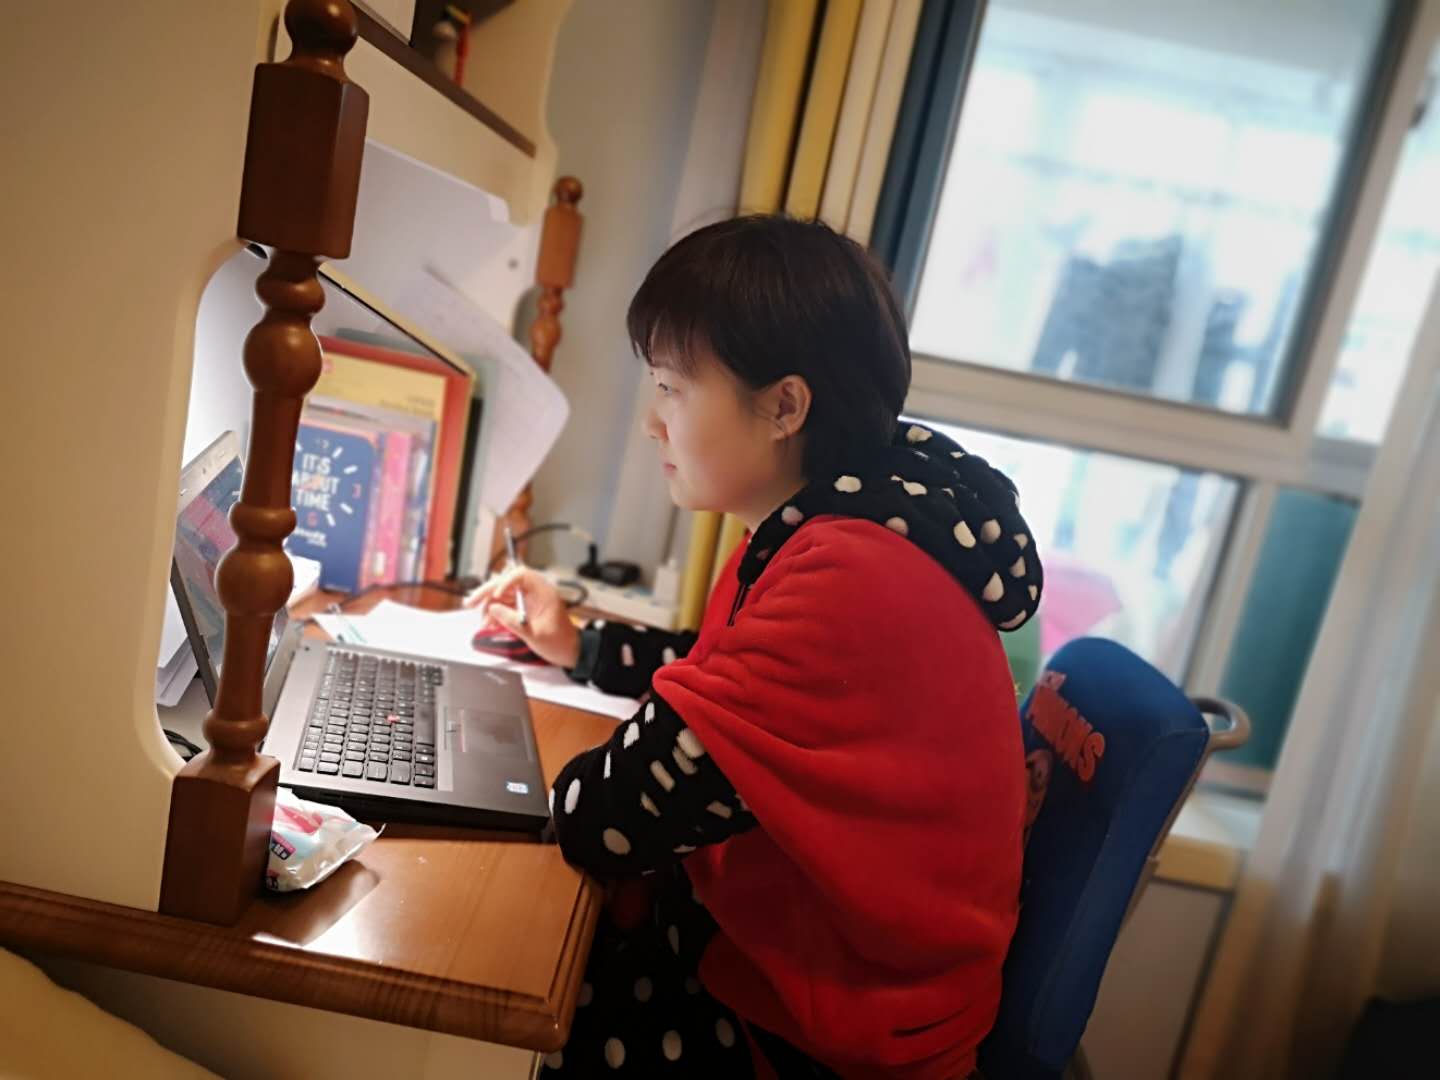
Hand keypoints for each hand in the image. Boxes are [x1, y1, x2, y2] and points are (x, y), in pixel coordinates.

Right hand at [465, 566, 580, 668]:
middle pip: (507, 584)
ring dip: (490, 607)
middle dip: (487, 593)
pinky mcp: (524, 609)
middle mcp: (535, 592)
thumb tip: (493, 609)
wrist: (570, 652)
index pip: (521, 575)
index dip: (505, 582)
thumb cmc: (560, 642)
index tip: (495, 594)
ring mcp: (529, 600)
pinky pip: (506, 606)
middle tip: (470, 602)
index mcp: (543, 592)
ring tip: (482, 622)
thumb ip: (512, 621)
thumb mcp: (534, 634)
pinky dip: (496, 614)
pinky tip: (488, 624)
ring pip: (503, 596)